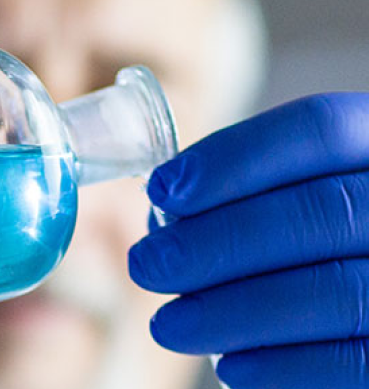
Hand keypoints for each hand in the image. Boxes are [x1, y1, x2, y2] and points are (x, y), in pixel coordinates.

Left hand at [129, 93, 368, 388]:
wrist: (360, 308)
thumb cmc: (305, 245)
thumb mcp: (282, 197)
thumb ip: (234, 195)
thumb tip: (163, 218)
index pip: (316, 128)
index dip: (231, 159)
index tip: (162, 190)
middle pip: (320, 211)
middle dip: (216, 242)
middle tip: (147, 265)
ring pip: (336, 291)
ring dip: (233, 312)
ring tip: (168, 324)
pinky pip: (357, 362)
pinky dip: (285, 367)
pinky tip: (230, 366)